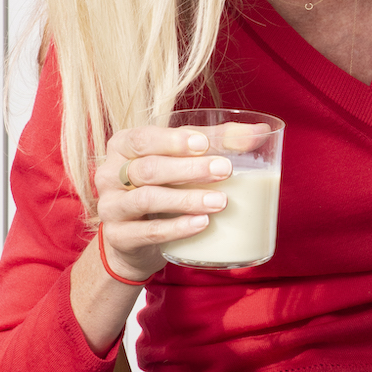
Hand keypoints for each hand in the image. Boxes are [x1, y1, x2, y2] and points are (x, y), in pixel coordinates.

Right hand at [93, 124, 234, 281]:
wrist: (135, 239)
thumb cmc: (163, 187)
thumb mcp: (181, 160)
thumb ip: (216, 142)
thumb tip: (261, 131)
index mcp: (123, 146)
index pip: (143, 138)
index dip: (173, 140)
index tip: (204, 143)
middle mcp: (110, 174)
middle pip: (147, 168)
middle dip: (188, 169)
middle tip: (225, 170)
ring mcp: (111, 207)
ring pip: (146, 199)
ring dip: (186, 199)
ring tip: (221, 201)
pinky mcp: (119, 237)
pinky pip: (147, 232)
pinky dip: (177, 227)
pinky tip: (202, 223)